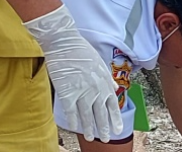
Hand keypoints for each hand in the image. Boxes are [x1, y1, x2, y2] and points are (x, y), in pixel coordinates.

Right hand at [23, 5, 122, 141]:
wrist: (64, 43)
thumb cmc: (81, 50)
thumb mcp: (100, 62)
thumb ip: (107, 77)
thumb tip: (115, 87)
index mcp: (104, 82)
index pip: (113, 105)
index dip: (115, 118)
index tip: (118, 129)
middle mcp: (95, 90)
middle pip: (101, 114)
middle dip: (104, 128)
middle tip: (106, 139)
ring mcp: (81, 93)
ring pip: (87, 116)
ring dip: (89, 128)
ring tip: (91, 138)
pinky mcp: (67, 93)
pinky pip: (71, 112)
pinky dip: (73, 121)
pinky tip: (74, 128)